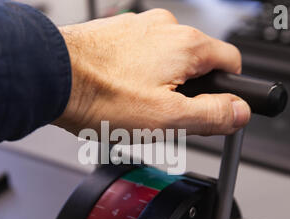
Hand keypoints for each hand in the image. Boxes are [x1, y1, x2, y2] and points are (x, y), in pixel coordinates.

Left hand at [53, 9, 250, 137]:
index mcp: (186, 45)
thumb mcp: (167, 118)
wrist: (50, 77)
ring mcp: (139, 28)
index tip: (218, 108)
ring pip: (168, 61)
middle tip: (167, 118)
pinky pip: (141, 56)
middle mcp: (165, 28)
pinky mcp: (116, 35)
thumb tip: (239, 112)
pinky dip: (139, 76)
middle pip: (198, 63)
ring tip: (136, 108)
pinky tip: (121, 94)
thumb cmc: (102, 96)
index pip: (232, 62)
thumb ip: (212, 115)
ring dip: (162, 85)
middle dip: (190, 93)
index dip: (229, 91)